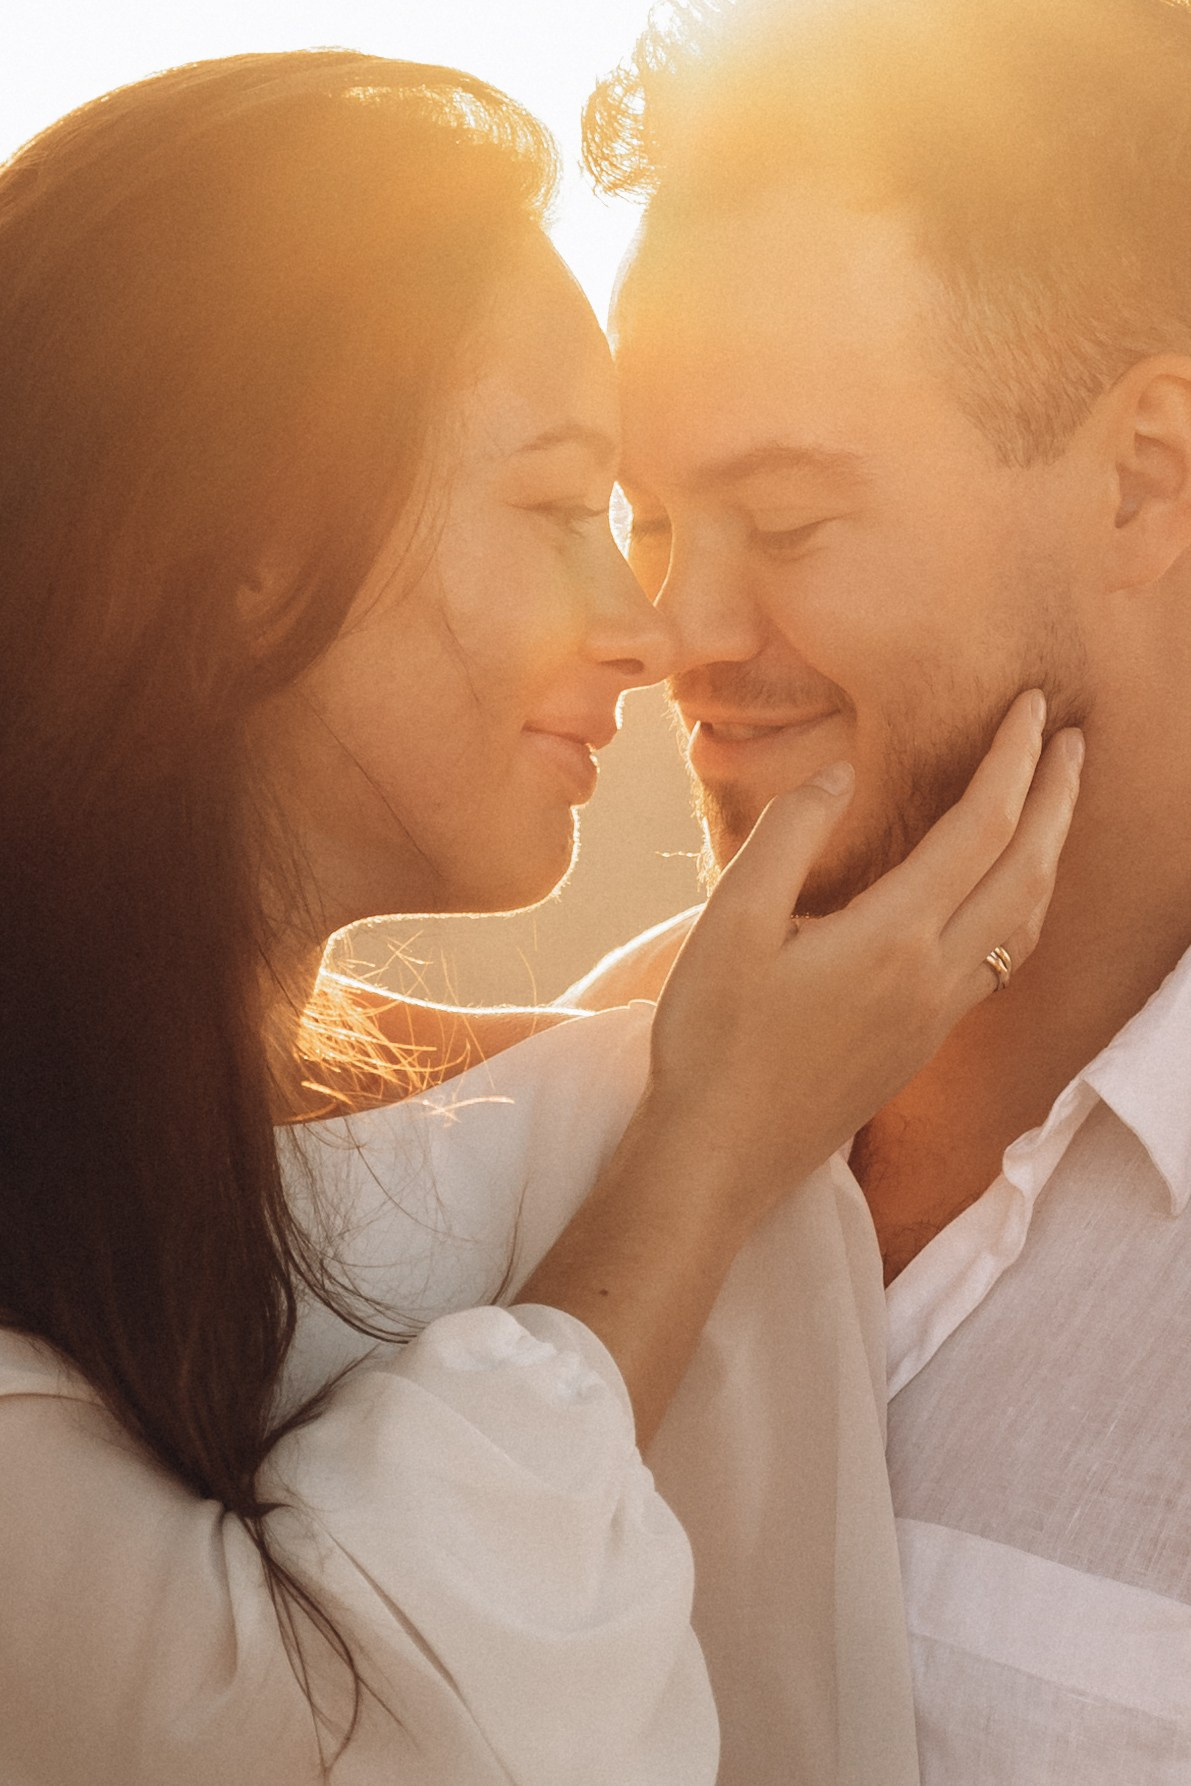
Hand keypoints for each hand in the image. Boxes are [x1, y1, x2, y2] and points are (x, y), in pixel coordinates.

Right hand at [647, 689, 1082, 1212]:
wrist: (722, 1155)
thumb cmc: (714, 1039)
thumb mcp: (729, 924)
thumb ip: (788, 835)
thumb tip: (839, 772)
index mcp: (892, 936)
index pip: (982, 827)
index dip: (1014, 759)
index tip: (1032, 706)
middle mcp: (934, 976)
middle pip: (1028, 871)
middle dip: (1058, 798)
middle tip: (1076, 738)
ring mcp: (936, 1016)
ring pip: (1027, 922)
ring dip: (1052, 853)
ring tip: (1057, 806)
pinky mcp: (923, 1044)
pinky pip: (1003, 960)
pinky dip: (1026, 907)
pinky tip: (1007, 897)